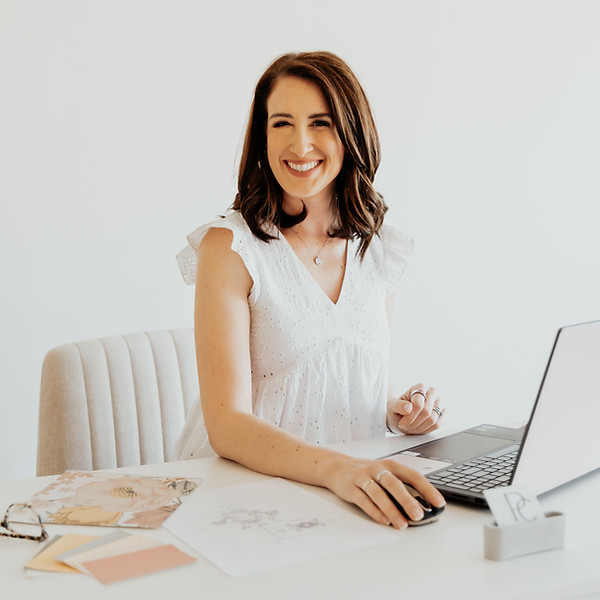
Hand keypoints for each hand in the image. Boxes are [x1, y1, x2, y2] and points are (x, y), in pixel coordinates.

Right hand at [327, 457, 445, 528]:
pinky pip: (364, 500)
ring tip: (402, 524)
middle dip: (407, 500)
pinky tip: (384, 520)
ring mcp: (363, 478)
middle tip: (419, 515)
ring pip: (379, 494)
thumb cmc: (366, 472)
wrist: (336, 467)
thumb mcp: (384, 473)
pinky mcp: (351, 488)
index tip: (439, 502)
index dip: (426, 488)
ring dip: (391, 509)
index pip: (412, 475)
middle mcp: (377, 469)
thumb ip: (401, 486)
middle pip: (394, 484)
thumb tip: (422, 506)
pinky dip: (374, 511)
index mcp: (390, 465)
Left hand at [387, 384, 445, 434]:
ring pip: (432, 419)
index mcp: (420, 387)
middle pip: (426, 412)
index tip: (402, 422)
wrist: (403, 416)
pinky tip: (419, 428)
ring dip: (419, 427)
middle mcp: (432, 392)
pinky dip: (427, 430)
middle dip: (414, 423)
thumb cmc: (398, 409)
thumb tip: (408, 407)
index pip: (418, 403)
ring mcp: (440, 403)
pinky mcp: (444, 414)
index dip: (409, 416)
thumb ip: (398, 405)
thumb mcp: (392, 406)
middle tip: (406, 426)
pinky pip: (438, 425)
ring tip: (411, 427)